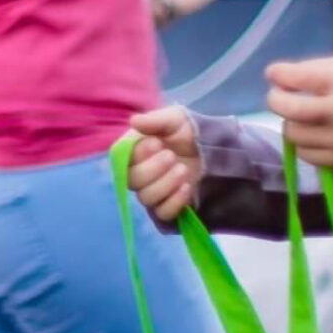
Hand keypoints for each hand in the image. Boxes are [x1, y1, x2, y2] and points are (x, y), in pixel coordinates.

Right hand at [127, 107, 203, 222]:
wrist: (213, 151)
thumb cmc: (188, 132)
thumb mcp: (175, 119)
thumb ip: (155, 120)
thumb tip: (133, 121)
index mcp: (133, 151)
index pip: (120, 158)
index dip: (137, 154)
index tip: (157, 143)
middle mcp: (137, 173)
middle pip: (131, 180)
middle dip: (153, 169)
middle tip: (172, 156)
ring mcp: (151, 192)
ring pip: (146, 197)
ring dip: (165, 184)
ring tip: (183, 169)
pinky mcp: (166, 208)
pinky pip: (162, 213)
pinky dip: (174, 201)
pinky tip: (186, 187)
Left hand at [263, 56, 332, 169]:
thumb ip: (308, 70)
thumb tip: (275, 78)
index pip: (293, 77)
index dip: (277, 74)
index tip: (275, 74)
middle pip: (287, 109)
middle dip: (276, 100)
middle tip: (279, 96)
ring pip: (292, 133)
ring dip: (292, 123)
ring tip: (302, 117)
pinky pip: (304, 153)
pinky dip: (303, 143)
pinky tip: (313, 134)